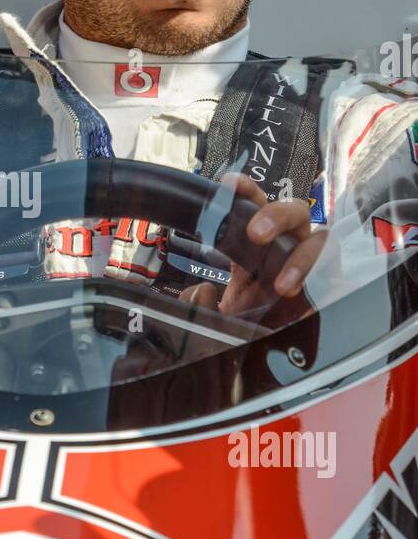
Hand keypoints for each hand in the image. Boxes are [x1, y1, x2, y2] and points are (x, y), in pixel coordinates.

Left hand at [181, 172, 327, 315]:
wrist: (263, 352)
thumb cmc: (243, 323)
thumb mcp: (216, 312)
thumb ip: (200, 302)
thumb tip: (201, 291)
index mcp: (258, 243)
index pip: (256, 205)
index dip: (247, 191)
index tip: (230, 186)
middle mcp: (288, 246)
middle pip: (295, 212)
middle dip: (277, 216)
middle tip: (256, 234)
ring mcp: (313, 265)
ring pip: (322, 241)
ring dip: (303, 259)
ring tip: (283, 285)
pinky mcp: (330, 289)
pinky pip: (338, 280)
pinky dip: (330, 286)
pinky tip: (314, 301)